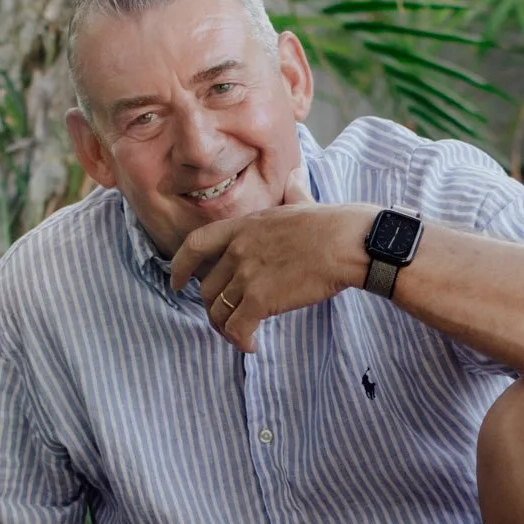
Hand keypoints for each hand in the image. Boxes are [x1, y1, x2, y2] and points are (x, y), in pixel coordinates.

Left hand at [170, 169, 370, 350]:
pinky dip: (240, 341)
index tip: (178, 282)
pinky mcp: (260, 299)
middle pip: (207, 287)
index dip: (180, 267)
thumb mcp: (300, 201)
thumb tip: (296, 178)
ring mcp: (247, 275)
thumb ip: (291, 194)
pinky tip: (252, 346)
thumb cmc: (331, 224)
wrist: (346, 242)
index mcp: (243, 226)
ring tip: (241, 336)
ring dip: (226, 329)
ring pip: (218, 311)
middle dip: (213, 308)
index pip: (195, 244)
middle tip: (227, 319)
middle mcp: (238, 250)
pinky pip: (237, 328)